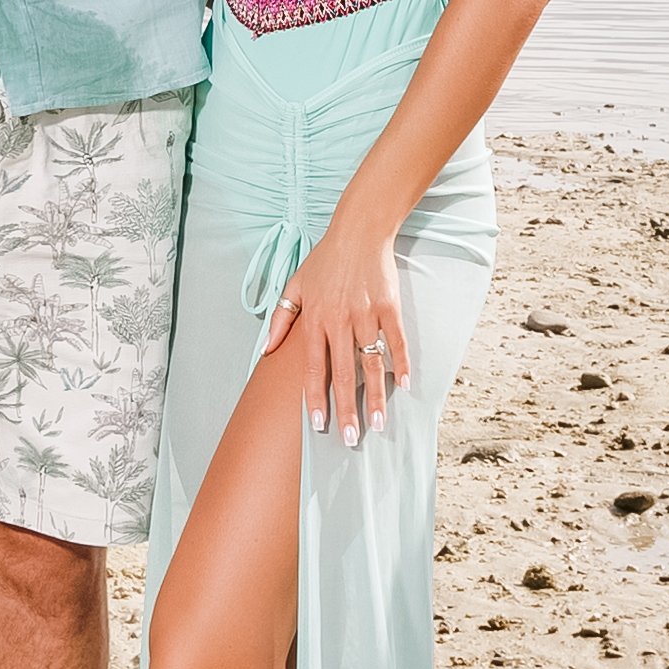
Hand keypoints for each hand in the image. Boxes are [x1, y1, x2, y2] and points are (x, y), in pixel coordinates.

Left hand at [261, 227, 413, 447]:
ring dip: (376, 396)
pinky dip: (401, 364)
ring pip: (371, 363)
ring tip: (379, 424)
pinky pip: (397, 341)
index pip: (312, 368)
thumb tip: (265, 349)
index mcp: (314, 318)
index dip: (315, 398)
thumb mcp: (295, 285)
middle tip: (351, 438)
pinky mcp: (390, 306)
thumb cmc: (326, 260)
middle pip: (343, 373)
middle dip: (346, 409)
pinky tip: (404, 386)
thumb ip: (280, 318)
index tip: (319, 425)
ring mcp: (366, 313)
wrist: (359, 230)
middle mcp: (339, 320)